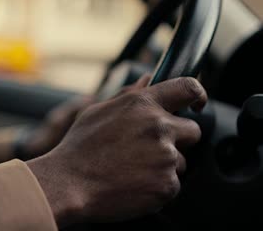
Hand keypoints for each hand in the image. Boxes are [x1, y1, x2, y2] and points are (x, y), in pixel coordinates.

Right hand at [27, 77, 206, 227]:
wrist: (69, 184)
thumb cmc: (78, 148)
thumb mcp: (98, 112)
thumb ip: (129, 95)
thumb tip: (148, 80)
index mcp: (142, 104)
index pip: (188, 88)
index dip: (197, 95)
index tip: (196, 104)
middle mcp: (158, 127)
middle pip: (192, 130)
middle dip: (177, 139)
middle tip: (149, 148)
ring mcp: (165, 157)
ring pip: (180, 161)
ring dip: (164, 165)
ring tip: (133, 169)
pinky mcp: (166, 185)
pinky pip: (172, 184)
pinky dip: (157, 186)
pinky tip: (134, 183)